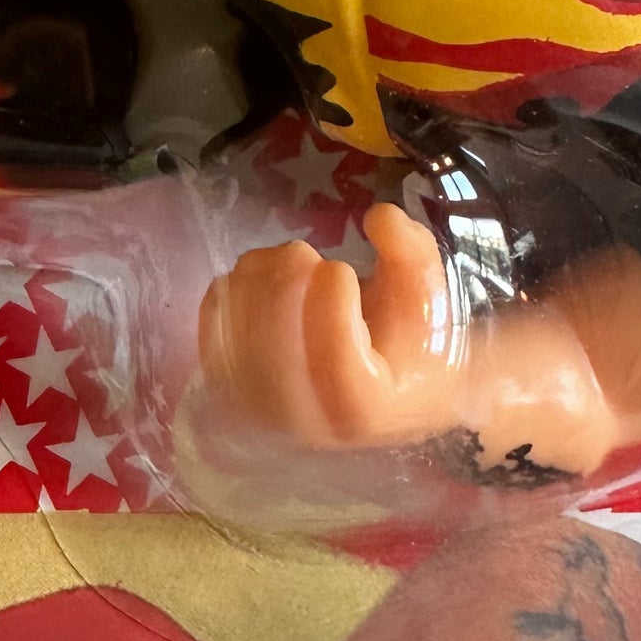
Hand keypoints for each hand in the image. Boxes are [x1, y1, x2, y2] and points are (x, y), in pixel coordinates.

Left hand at [197, 202, 454, 447]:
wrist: (376, 390)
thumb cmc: (407, 344)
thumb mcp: (426, 299)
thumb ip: (412, 253)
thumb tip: (380, 217)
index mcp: (366, 408)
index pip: (336, 362)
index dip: (333, 303)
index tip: (342, 271)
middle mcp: (306, 422)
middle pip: (278, 349)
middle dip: (288, 280)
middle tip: (305, 252)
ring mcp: (260, 409)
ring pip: (240, 333)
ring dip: (258, 276)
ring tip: (288, 261)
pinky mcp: (227, 386)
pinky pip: (214, 326)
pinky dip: (233, 287)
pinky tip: (261, 275)